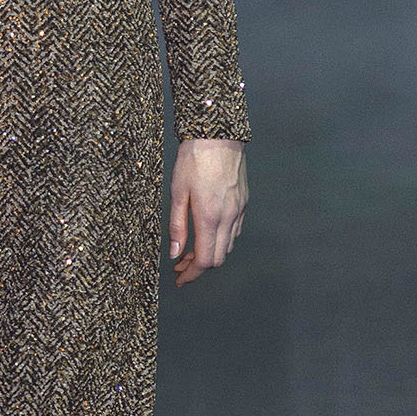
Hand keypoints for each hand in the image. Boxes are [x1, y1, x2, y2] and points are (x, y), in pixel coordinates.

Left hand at [168, 136, 246, 285]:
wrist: (218, 136)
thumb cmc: (194, 160)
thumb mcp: (177, 193)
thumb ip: (176, 226)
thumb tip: (174, 253)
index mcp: (209, 217)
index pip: (204, 260)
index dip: (191, 274)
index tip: (179, 279)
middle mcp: (228, 217)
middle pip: (218, 258)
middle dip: (198, 267)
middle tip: (180, 266)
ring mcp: (238, 210)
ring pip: (227, 246)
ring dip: (210, 253)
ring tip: (189, 250)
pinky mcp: (243, 202)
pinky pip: (234, 231)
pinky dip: (220, 240)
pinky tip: (207, 233)